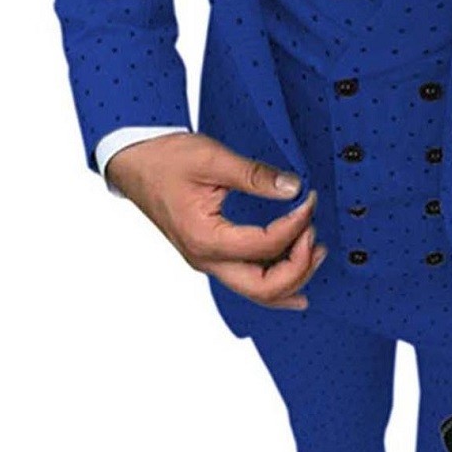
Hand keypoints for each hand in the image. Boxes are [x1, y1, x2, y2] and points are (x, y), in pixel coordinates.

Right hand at [106, 132, 326, 310]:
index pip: (265, 245)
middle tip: (316, 236)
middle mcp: (206, 259)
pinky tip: (296, 285)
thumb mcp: (213, 159)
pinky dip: (276, 286)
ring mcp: (208, 261)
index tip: (310, 199)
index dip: (296, 224)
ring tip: (316, 252)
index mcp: (205, 238)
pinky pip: (248, 282)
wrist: (134, 162)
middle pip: (263, 287)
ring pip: (257, 291)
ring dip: (292, 277)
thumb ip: (256, 175)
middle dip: (299, 267)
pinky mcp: (211, 255)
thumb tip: (293, 187)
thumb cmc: (166, 160)